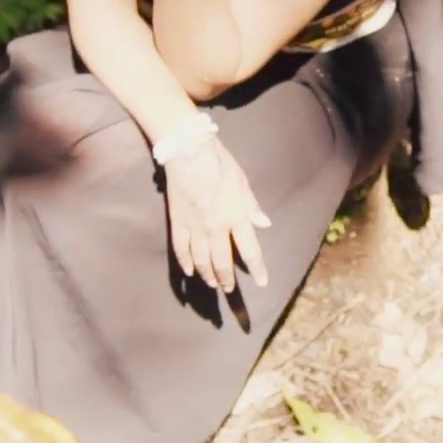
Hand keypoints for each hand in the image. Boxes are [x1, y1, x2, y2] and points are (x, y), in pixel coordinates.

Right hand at [163, 135, 269, 292]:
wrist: (188, 153)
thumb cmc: (220, 164)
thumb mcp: (242, 182)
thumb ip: (252, 206)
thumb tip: (265, 224)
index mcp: (236, 217)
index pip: (250, 250)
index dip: (257, 268)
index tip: (262, 282)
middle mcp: (216, 228)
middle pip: (222, 262)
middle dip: (227, 279)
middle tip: (228, 289)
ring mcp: (195, 227)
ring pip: (201, 260)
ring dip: (207, 274)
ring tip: (212, 282)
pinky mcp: (177, 222)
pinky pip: (181, 249)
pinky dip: (185, 262)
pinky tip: (189, 271)